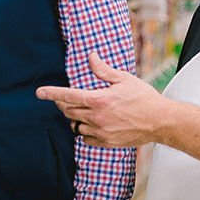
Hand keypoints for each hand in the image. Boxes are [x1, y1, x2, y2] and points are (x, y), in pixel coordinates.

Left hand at [37, 52, 169, 147]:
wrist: (160, 121)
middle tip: (67, 99)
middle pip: (69, 111)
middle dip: (64, 104)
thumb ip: (103, 70)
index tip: (39, 92)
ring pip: (75, 126)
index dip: (51, 93)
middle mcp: (97, 117)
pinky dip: (85, 131)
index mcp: (99, 100)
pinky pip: (85, 138)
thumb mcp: (124, 79)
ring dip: (75, 118)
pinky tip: (92, 124)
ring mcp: (100, 131)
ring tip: (83, 111)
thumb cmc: (143, 98)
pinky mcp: (106, 142)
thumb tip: (91, 57)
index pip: (68, 96)